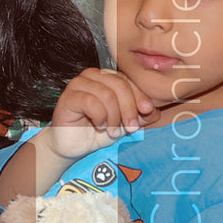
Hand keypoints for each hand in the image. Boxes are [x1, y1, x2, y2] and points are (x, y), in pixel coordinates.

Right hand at [41, 68, 157, 161]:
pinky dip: (100, 116)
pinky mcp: (68, 97)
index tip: (148, 111)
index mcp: (107, 77)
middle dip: (129, 108)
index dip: (140, 94)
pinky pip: (90, 102)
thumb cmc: (97, 131)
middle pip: (119, 84)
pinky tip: (99, 126)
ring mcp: (78, 85)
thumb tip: (155, 111)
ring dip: (114, 116)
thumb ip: (140, 115)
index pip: (128, 79)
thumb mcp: (124, 123)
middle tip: (131, 127)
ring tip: (113, 130)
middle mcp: (92, 76)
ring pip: (106, 94)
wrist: (73, 146)